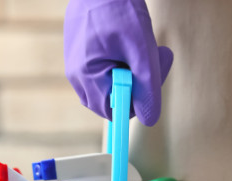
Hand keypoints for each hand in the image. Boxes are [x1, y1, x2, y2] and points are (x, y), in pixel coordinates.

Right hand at [64, 0, 173, 125]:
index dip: (136, 101)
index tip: (151, 79)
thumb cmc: (120, 8)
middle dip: (138, 84)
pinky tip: (132, 44)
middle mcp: (76, 75)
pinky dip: (124, 62)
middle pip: (112, 100)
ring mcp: (76, 65)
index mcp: (86, 76)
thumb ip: (147, 87)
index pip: (113, 112)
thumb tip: (149, 118)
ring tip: (145, 48)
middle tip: (155, 59)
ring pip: (111, 85)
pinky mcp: (81, 55)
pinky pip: (105, 72)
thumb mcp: (142, 50)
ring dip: (133, 72)